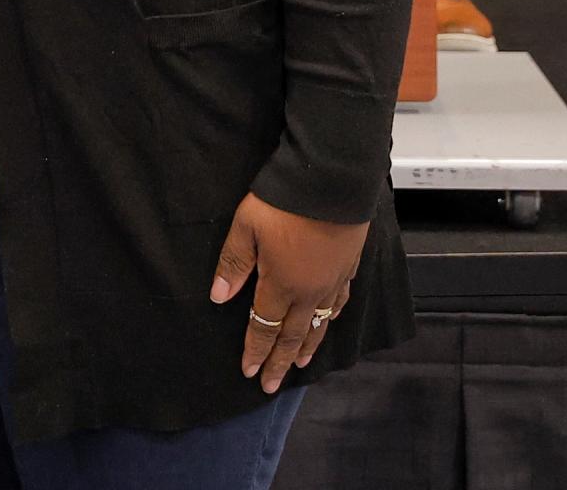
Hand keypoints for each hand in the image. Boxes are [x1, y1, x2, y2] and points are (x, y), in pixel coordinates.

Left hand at [210, 191, 366, 393]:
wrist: (331, 183)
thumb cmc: (284, 203)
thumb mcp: (246, 227)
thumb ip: (233, 264)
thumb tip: (218, 297)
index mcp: (280, 284)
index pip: (263, 326)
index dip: (255, 350)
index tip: (248, 371)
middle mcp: (308, 291)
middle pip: (292, 335)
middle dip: (279, 362)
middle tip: (271, 384)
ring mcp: (331, 281)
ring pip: (319, 324)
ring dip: (307, 347)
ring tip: (301, 365)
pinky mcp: (347, 267)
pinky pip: (339, 303)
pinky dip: (332, 319)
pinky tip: (329, 323)